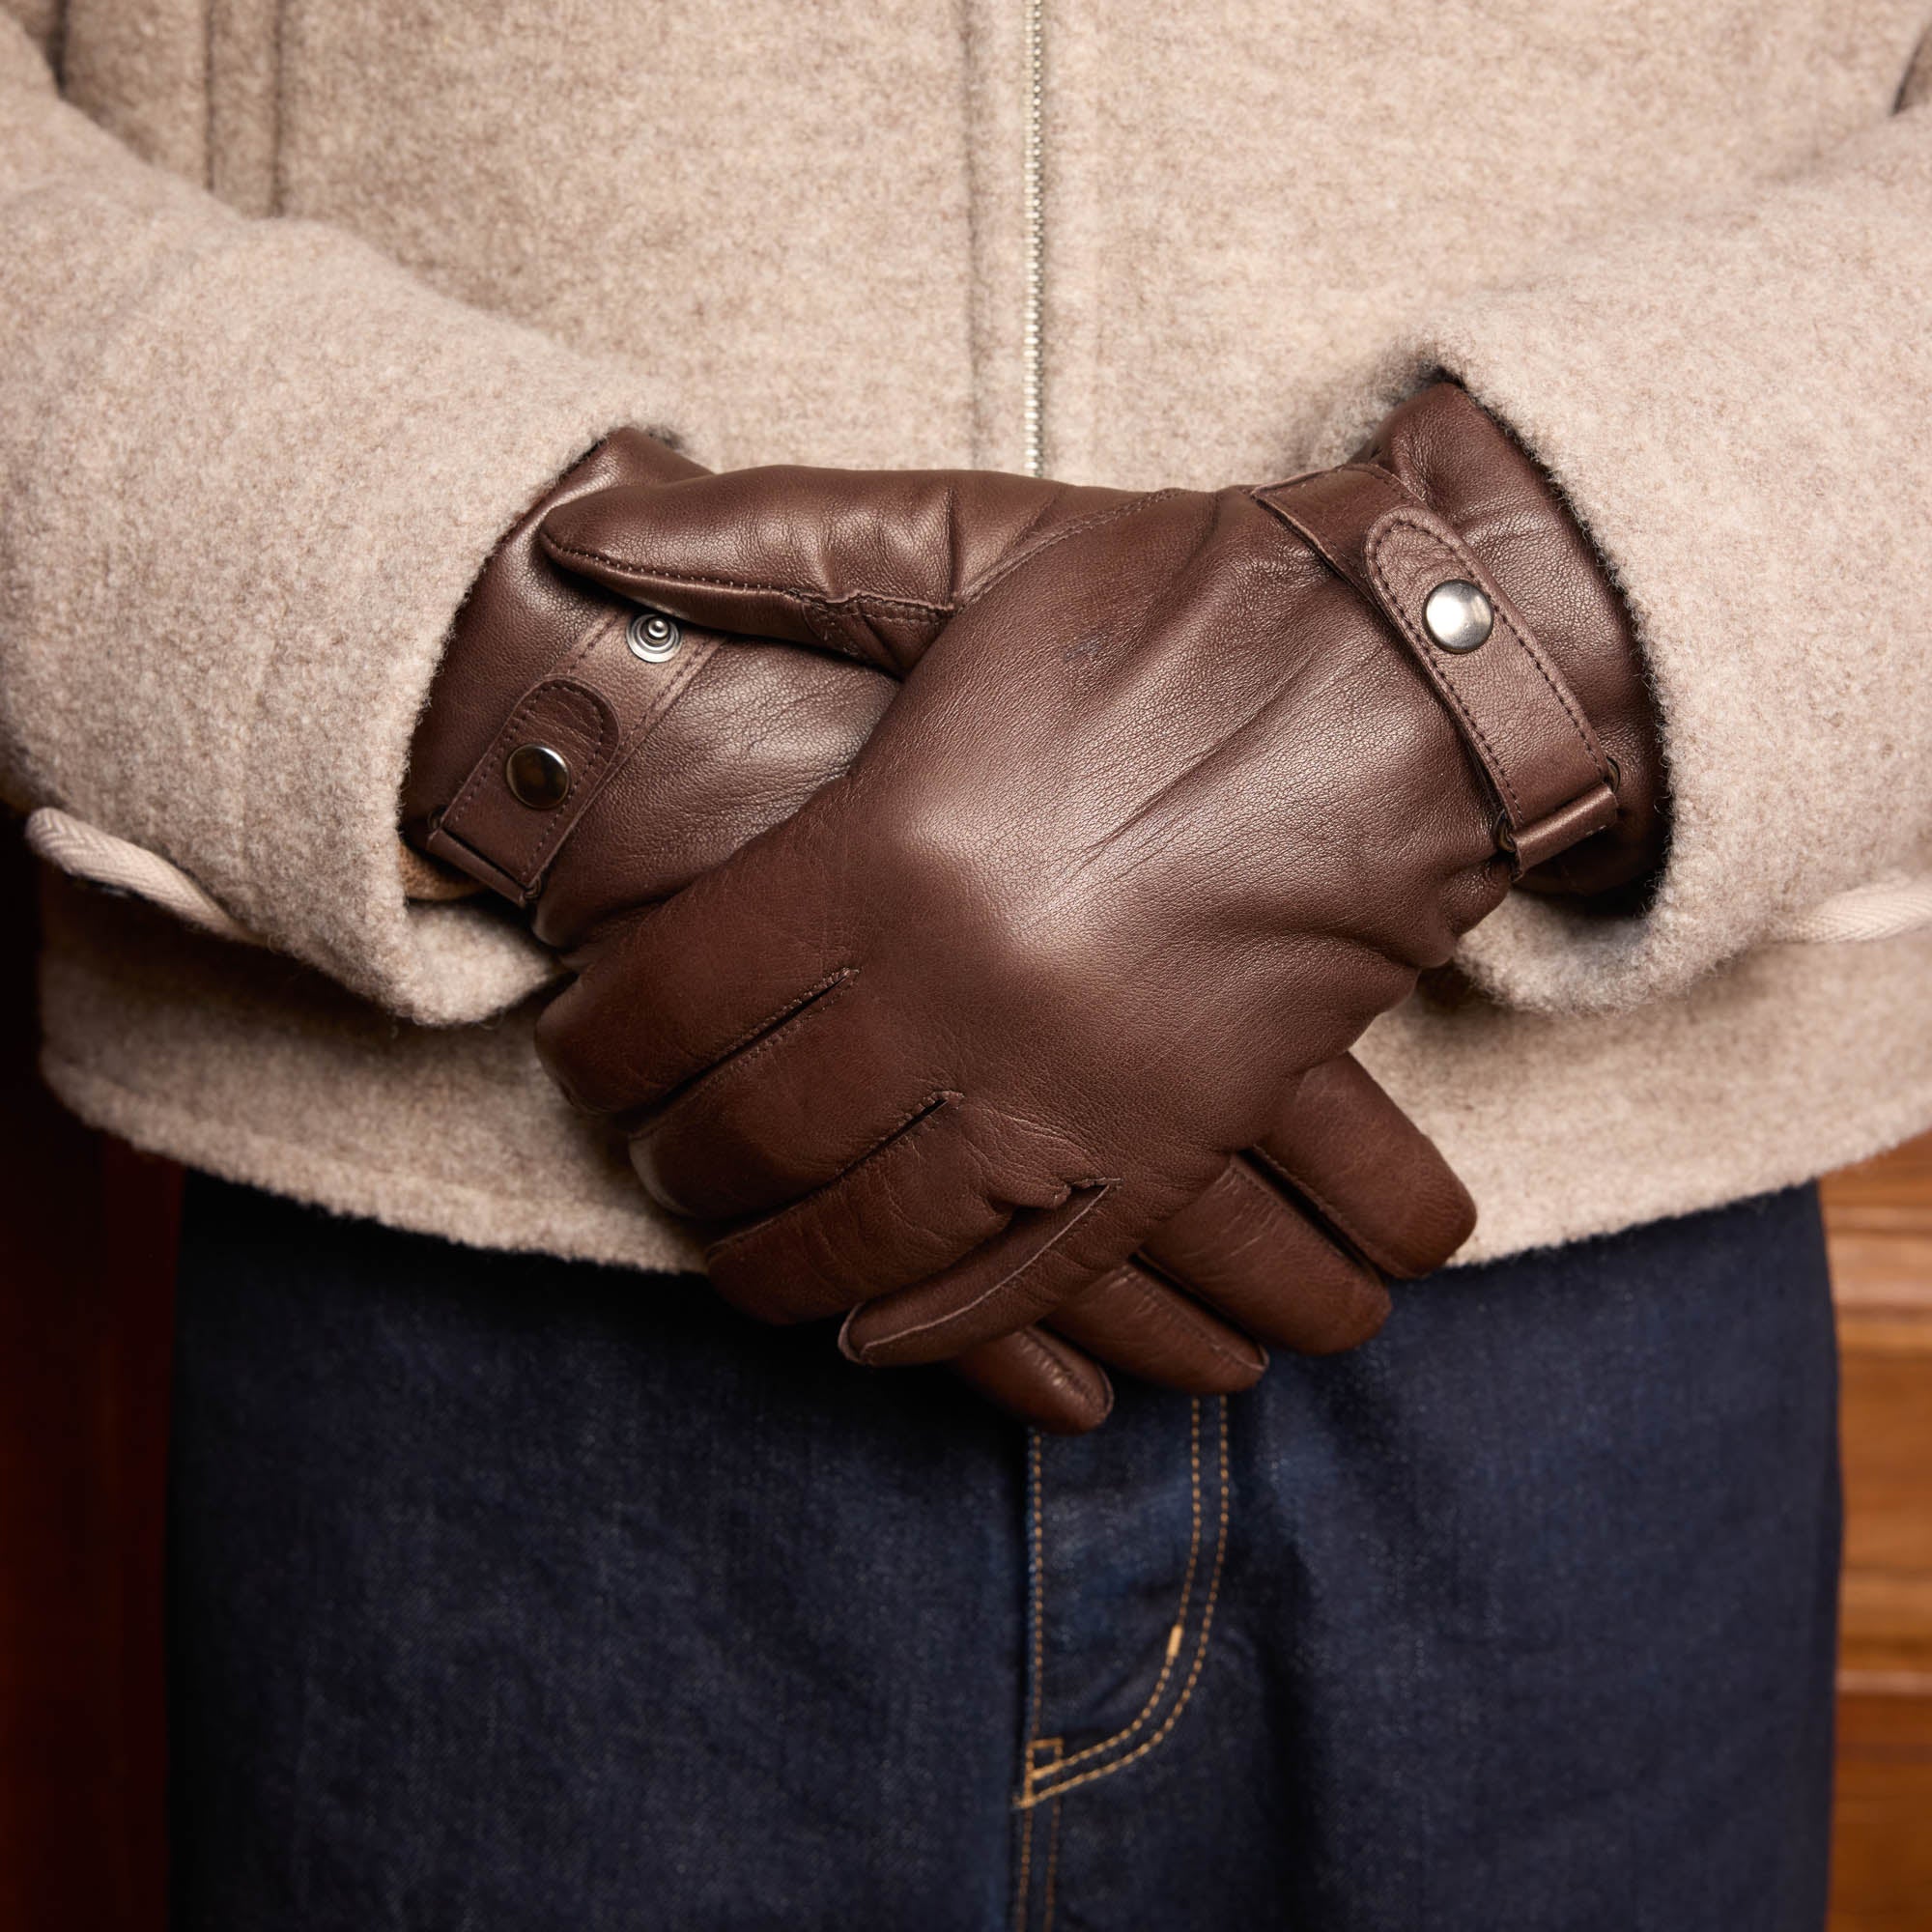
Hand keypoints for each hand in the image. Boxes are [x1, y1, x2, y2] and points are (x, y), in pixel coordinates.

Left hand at [405, 426, 1479, 1428]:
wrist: (1417, 684)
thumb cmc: (1185, 604)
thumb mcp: (967, 542)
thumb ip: (762, 542)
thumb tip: (579, 527)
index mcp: (890, 848)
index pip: (672, 999)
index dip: (598, 1041)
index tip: (583, 1044)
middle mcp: (962, 993)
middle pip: (750, 1134)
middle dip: (670, 1155)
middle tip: (650, 1144)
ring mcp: (1072, 1091)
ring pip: (865, 1238)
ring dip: (772, 1264)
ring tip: (732, 1249)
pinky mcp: (1170, 1149)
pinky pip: (1024, 1285)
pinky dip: (934, 1326)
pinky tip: (871, 1332)